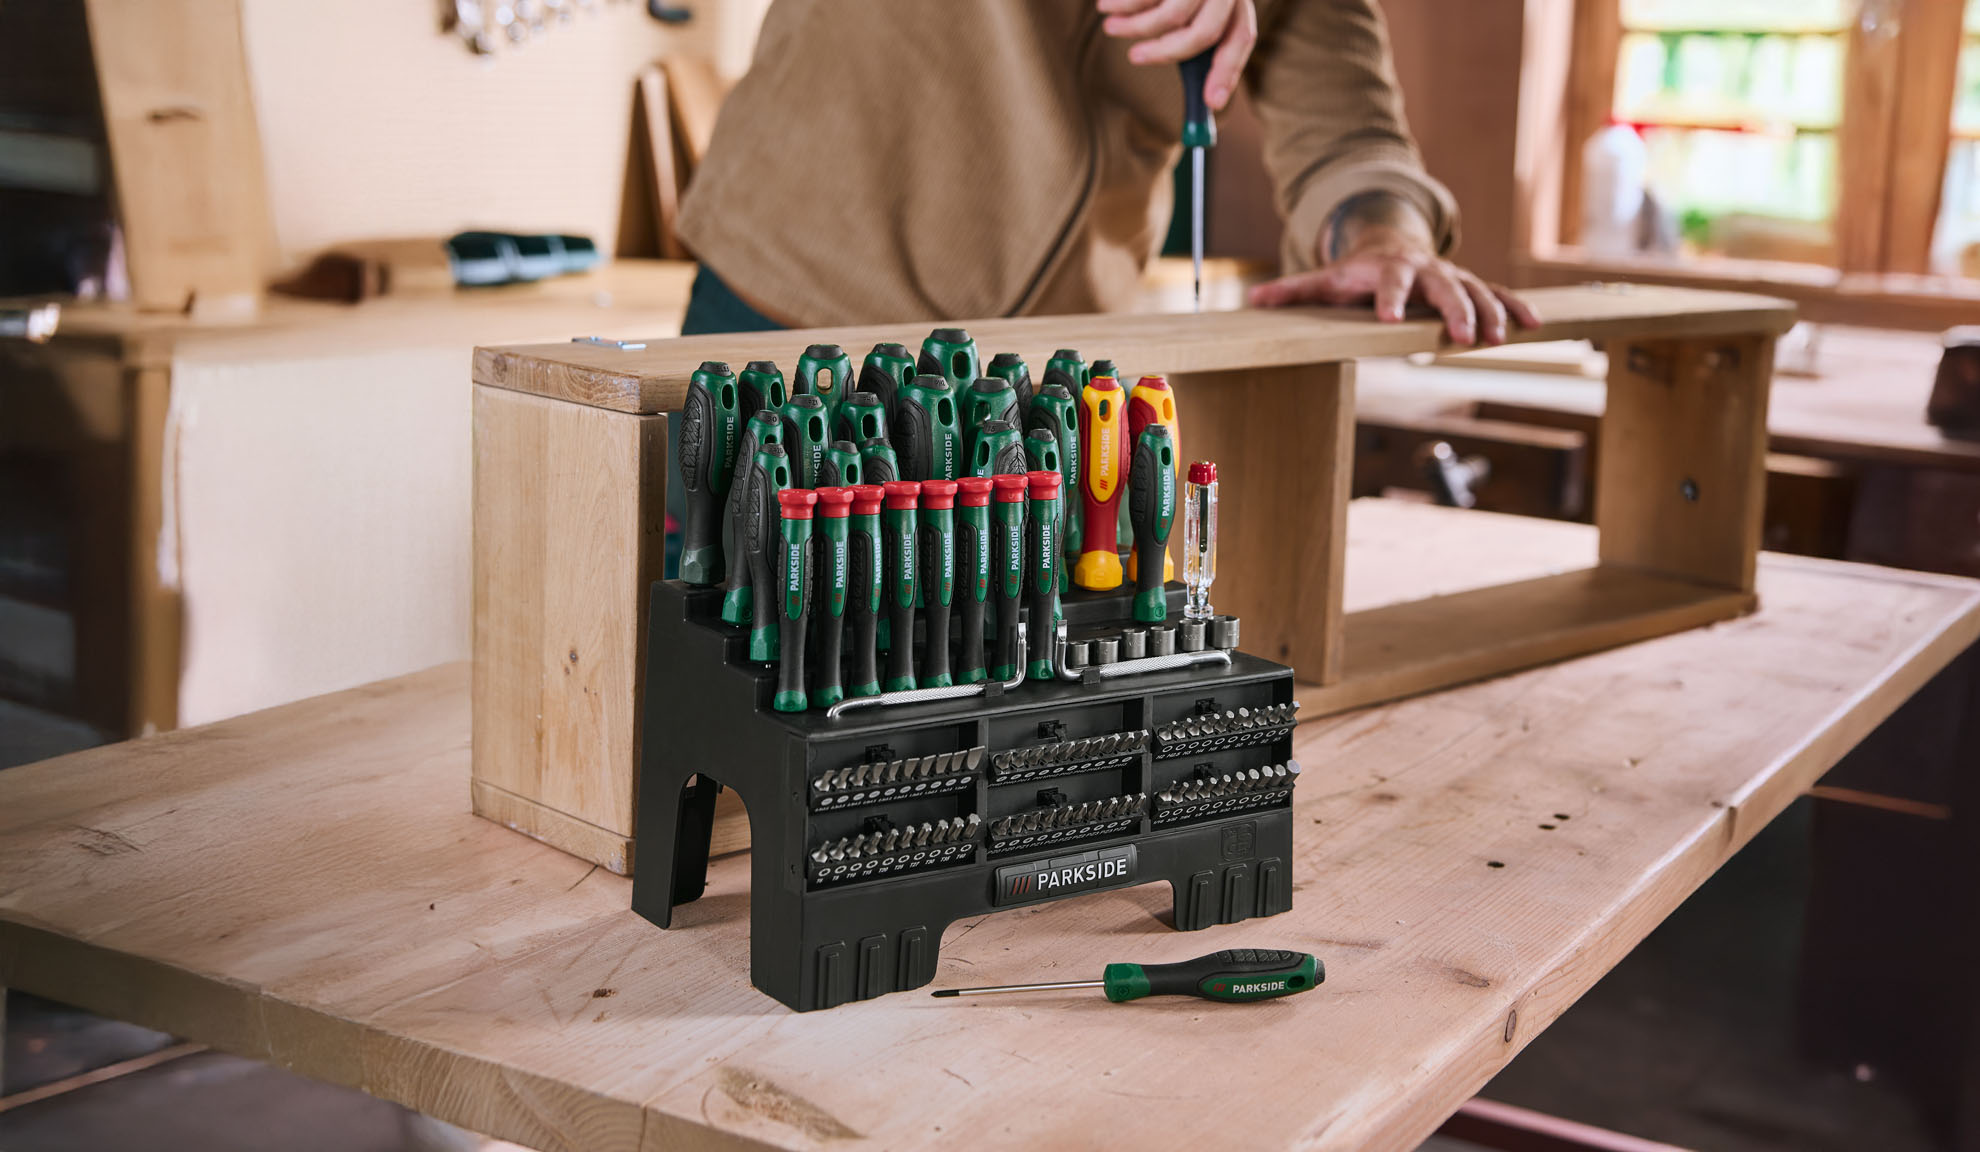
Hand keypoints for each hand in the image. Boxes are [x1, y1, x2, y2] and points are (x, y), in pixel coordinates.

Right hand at [1098, 0, 1256, 110]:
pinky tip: (1106, 5)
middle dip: (1164, 53)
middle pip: (1203, 33)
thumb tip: (1202, 101)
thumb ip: (1192, 44)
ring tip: (1109, 25)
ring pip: (1171, 15)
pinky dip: (1122, 4)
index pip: (1240, 38)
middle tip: (1133, 58)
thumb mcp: (1191, 6)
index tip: (1210, 102)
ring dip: (1134, 26)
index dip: (1227, 72)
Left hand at [1248, 199, 1539, 346]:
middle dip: (1454, 311)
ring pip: (1477, 291)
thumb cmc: (1355, 271)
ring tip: (1498, 340)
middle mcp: (1425, 270)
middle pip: (1444, 287)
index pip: (1390, 283)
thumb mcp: (1324, 279)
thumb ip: (1292, 291)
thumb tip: (1253, 300)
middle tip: (1459, 339)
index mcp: (1388, 269)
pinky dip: (1515, 309)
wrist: (1391, 243)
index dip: (1390, 299)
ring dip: (1490, 314)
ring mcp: (1451, 277)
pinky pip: (1497, 295)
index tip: (1391, 319)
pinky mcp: (1470, 286)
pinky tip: (1534, 327)